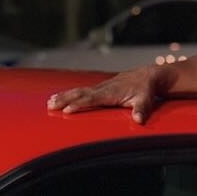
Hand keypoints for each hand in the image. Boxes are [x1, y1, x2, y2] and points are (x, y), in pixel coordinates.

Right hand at [47, 67, 163, 122]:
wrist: (147, 75)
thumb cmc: (145, 89)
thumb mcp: (146, 100)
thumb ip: (141, 110)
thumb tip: (139, 119)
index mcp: (111, 92)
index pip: (91, 99)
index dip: (79, 104)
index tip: (67, 110)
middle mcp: (102, 88)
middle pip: (80, 94)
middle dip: (65, 99)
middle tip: (51, 105)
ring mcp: (100, 87)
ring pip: (78, 91)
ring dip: (63, 96)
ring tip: (49, 102)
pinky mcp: (99, 88)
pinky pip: (81, 91)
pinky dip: (69, 94)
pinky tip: (59, 97)